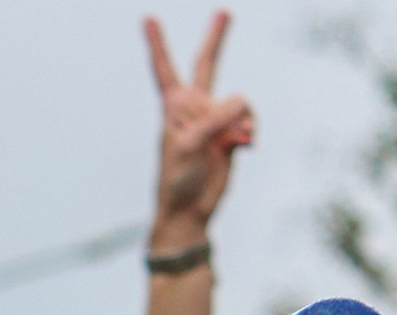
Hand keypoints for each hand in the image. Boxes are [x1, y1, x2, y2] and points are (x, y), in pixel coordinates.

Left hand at [145, 14, 253, 238]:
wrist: (190, 212)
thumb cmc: (178, 180)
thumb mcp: (190, 147)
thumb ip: (213, 119)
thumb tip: (241, 102)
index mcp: (174, 107)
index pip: (164, 69)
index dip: (157, 44)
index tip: (148, 18)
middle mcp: (195, 107)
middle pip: (206, 64)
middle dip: (216, 38)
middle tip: (224, 12)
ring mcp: (215, 119)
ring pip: (239, 102)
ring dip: (241, 120)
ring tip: (231, 142)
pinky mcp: (231, 132)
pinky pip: (249, 119)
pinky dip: (249, 131)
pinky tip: (243, 145)